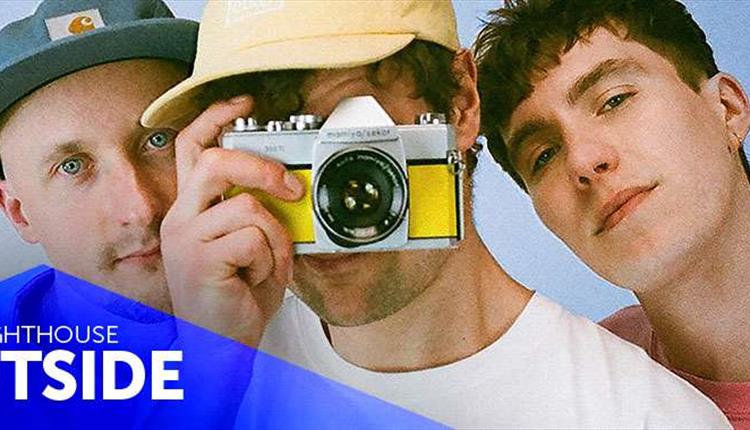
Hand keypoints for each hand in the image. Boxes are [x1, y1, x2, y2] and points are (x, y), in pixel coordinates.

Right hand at [161, 95, 303, 346]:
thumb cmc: (236, 300)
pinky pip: (252, 238)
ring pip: (247, 206)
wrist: (221, 349)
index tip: (242, 102)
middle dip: (261, 166)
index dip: (214, 119)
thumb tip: (290, 186)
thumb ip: (263, 216)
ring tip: (264, 264)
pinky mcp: (198, 261)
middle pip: (214, 161)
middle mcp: (181, 220)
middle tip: (291, 186)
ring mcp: (186, 239)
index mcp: (193, 212)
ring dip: (273, 238)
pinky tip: (253, 279)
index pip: (191, 149)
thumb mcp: (257, 248)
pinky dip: (268, 259)